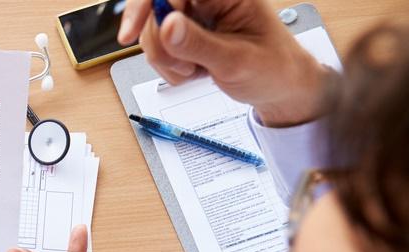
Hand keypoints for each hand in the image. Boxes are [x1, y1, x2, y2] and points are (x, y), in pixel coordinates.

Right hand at [118, 0, 332, 125]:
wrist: (279, 88)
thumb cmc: (272, 68)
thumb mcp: (236, 61)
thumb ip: (198, 44)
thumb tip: (167, 25)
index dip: (144, 6)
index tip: (128, 35)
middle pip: (155, 12)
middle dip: (162, 47)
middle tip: (186, 68)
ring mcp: (194, 16)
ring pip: (152, 33)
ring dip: (167, 61)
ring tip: (196, 70)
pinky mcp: (186, 34)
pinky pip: (159, 48)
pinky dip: (170, 67)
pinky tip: (195, 71)